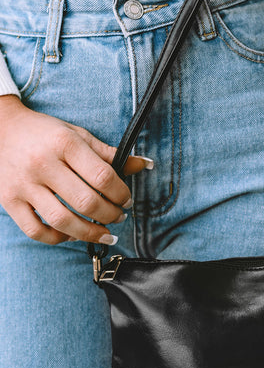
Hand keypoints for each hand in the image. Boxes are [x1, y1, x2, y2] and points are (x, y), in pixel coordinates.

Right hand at [0, 94, 152, 244]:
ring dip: (89, 233)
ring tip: (104, 233)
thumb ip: (109, 153)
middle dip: (110, 215)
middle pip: (86, 202)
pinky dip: (57, 238)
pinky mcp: (9, 201)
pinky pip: (36, 231)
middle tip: (119, 216)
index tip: (127, 199)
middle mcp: (43, 164)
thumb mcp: (78, 135)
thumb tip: (144, 164)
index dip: (121, 193)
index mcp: (64, 144)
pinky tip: (71, 235)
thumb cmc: (45, 134)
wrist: (1, 129)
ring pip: (62, 221)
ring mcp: (24, 185)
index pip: (102, 176)